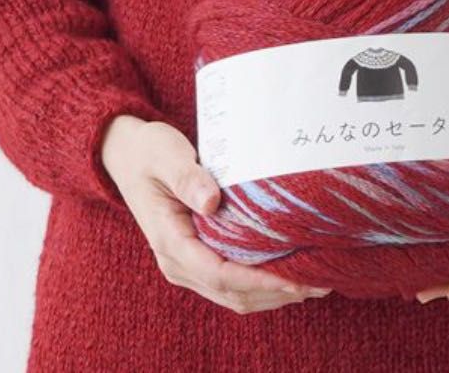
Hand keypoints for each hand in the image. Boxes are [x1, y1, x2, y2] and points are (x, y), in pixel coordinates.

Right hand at [101, 114, 332, 312]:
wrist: (128, 155)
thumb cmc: (150, 151)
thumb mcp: (166, 155)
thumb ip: (188, 178)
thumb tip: (211, 201)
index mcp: (168, 240)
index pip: (219, 273)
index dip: (258, 280)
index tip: (293, 279)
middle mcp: (176, 261)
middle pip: (231, 293)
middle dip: (276, 293)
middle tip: (320, 283)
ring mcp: (185, 263)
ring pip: (233, 295)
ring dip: (272, 295)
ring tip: (314, 284)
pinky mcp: (196, 257)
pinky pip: (230, 283)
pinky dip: (260, 285)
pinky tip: (288, 275)